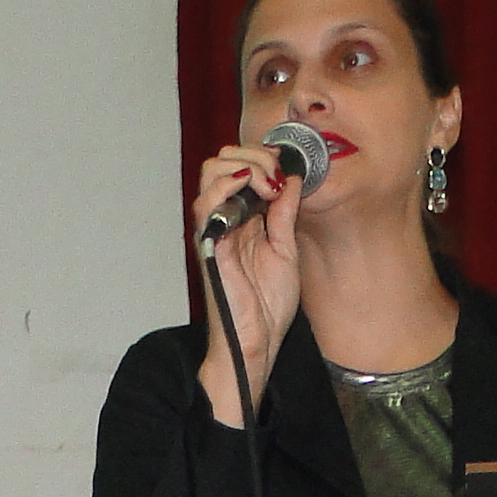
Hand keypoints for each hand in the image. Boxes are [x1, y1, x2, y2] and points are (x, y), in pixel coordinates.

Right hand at [193, 141, 303, 425]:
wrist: (257, 341)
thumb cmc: (267, 306)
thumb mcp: (286, 249)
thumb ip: (284, 213)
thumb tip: (291, 177)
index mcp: (243, 218)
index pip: (241, 166)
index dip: (264, 157)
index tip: (287, 170)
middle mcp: (224, 219)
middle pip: (222, 160)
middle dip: (254, 155)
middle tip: (277, 176)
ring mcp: (214, 229)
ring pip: (211, 172)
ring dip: (244, 166)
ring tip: (267, 185)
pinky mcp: (209, 244)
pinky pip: (206, 203)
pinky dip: (230, 186)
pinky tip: (257, 194)